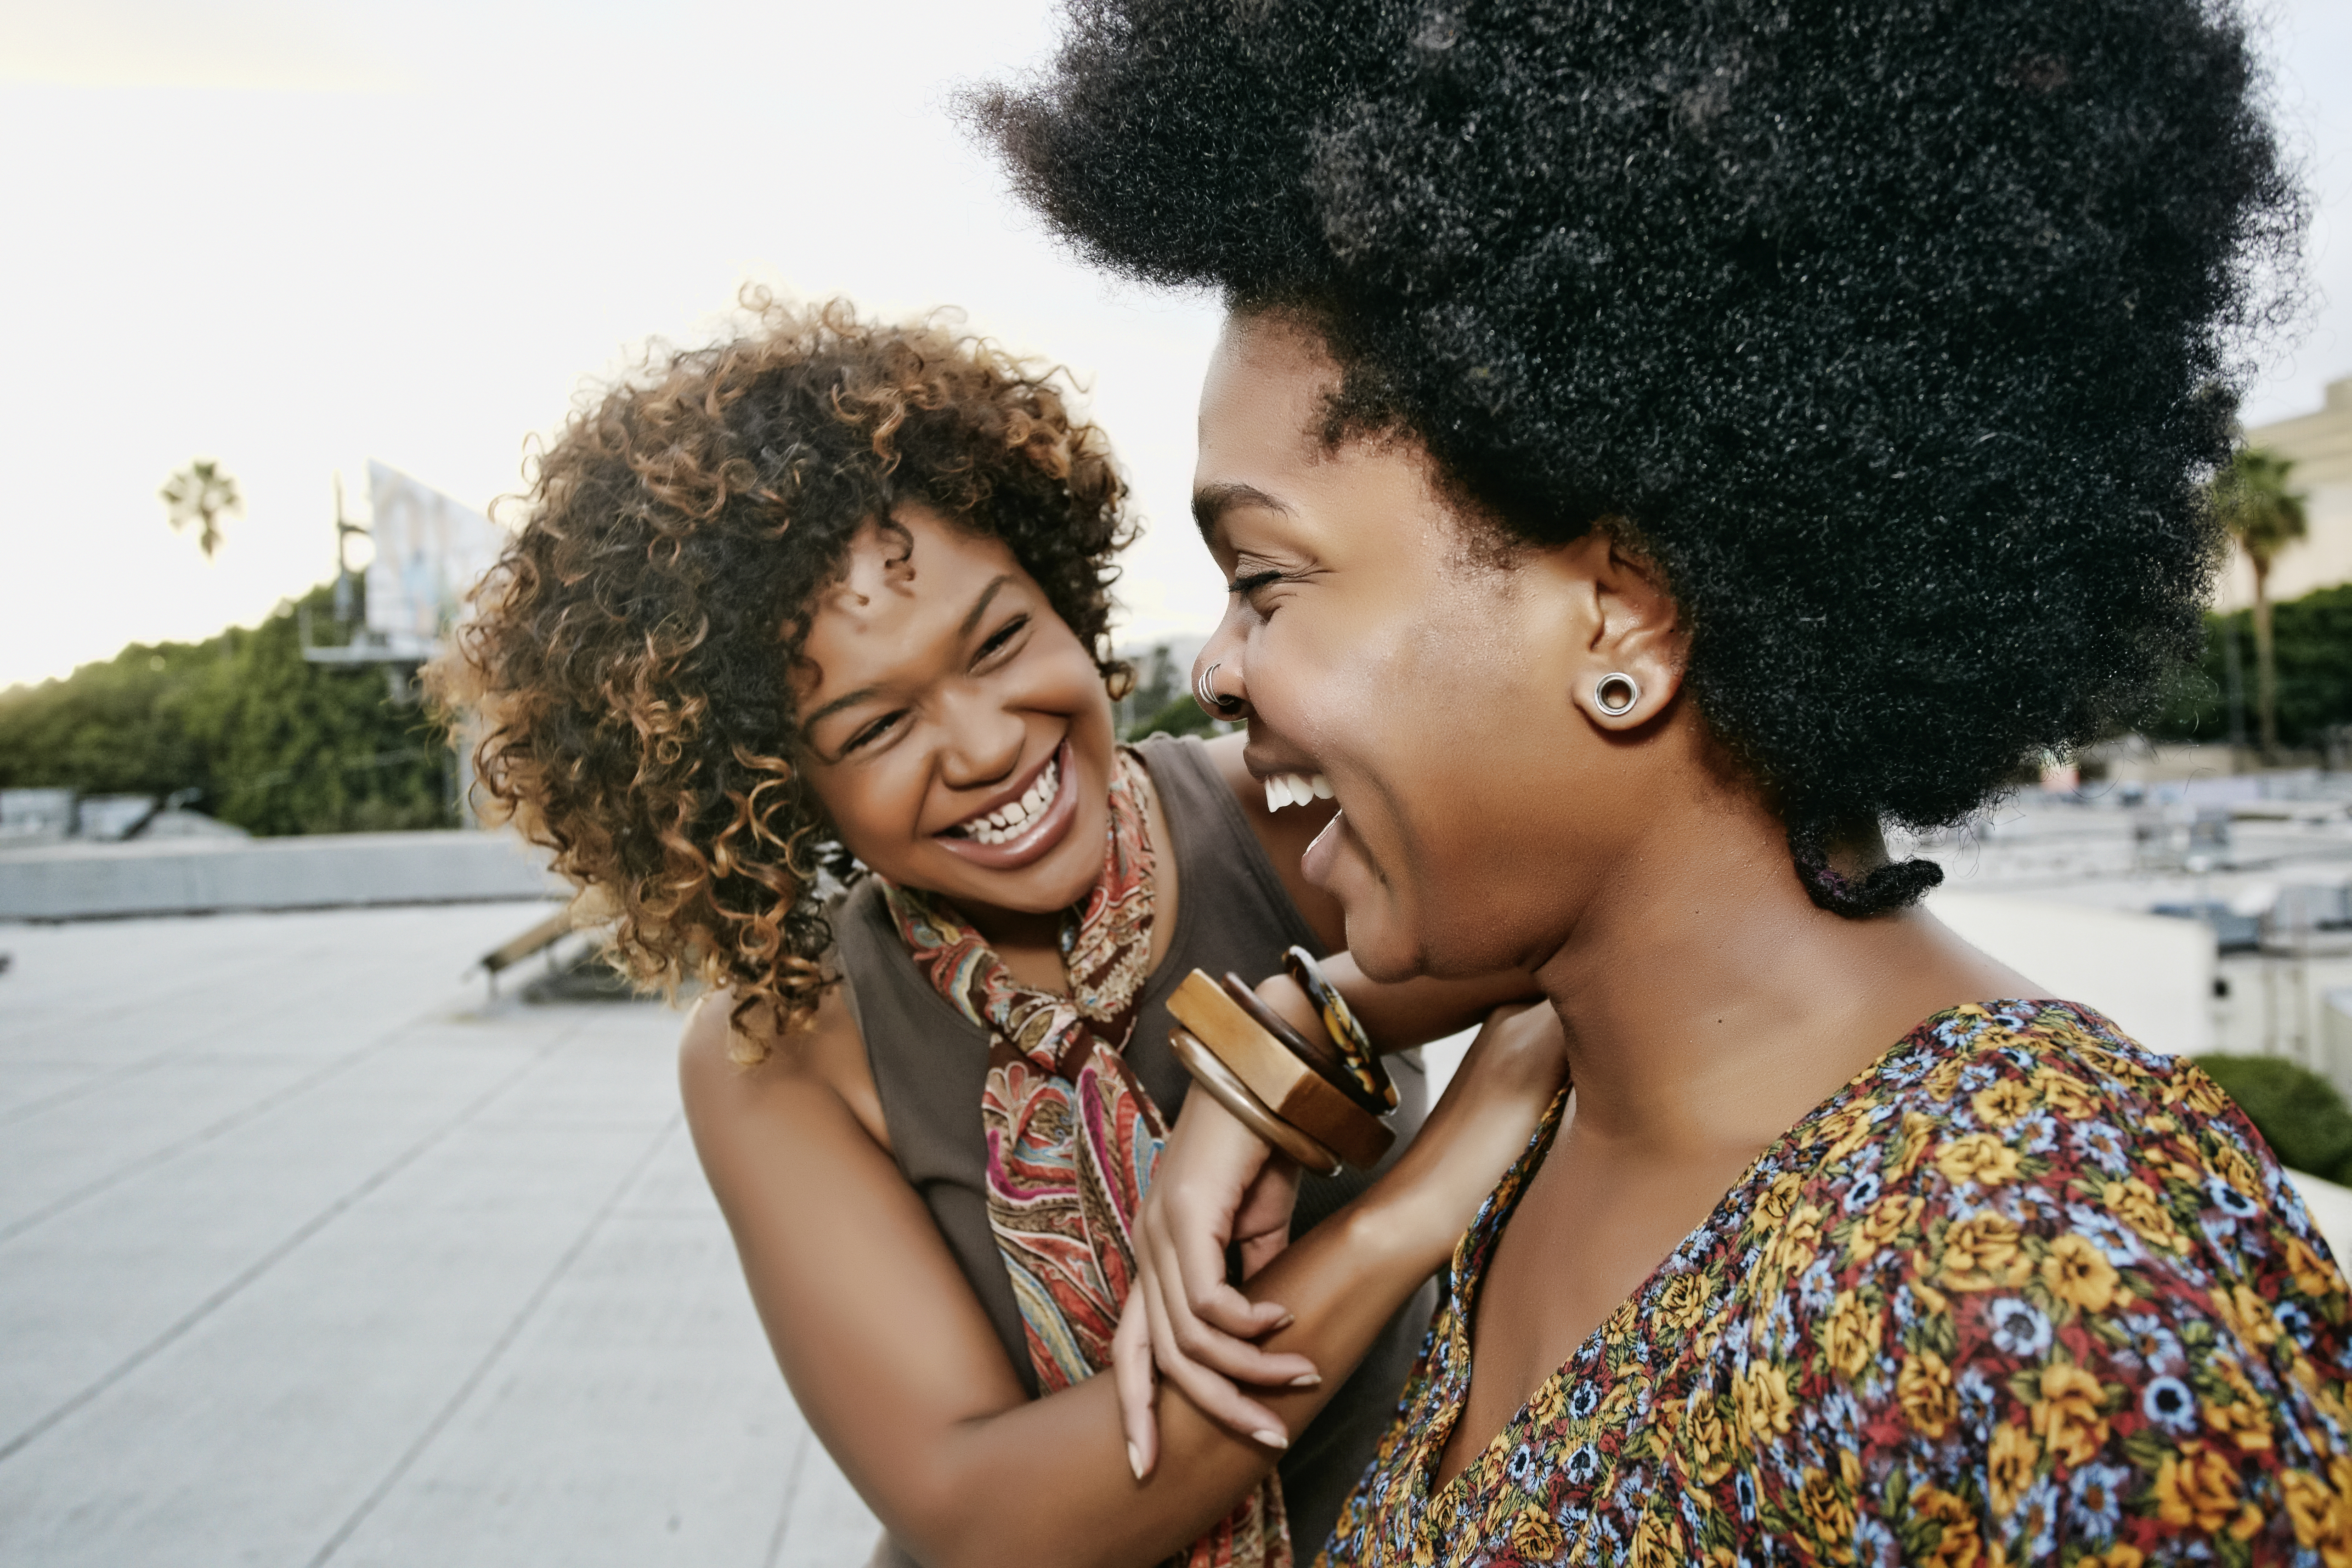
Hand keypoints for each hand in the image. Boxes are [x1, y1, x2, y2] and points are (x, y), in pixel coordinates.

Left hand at [1115, 1082, 1309, 1477]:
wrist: (1272, 1073)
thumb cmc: (1265, 1145)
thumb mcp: (1260, 1228)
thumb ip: (1253, 1281)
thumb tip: (1260, 1335)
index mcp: (1156, 1252)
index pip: (1129, 1348)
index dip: (1135, 1408)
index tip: (1148, 1464)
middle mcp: (1146, 1244)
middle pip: (1155, 1358)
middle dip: (1207, 1412)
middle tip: (1262, 1442)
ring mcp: (1159, 1227)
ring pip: (1187, 1337)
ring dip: (1248, 1369)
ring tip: (1298, 1378)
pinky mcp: (1185, 1211)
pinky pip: (1208, 1298)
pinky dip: (1248, 1324)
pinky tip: (1284, 1322)